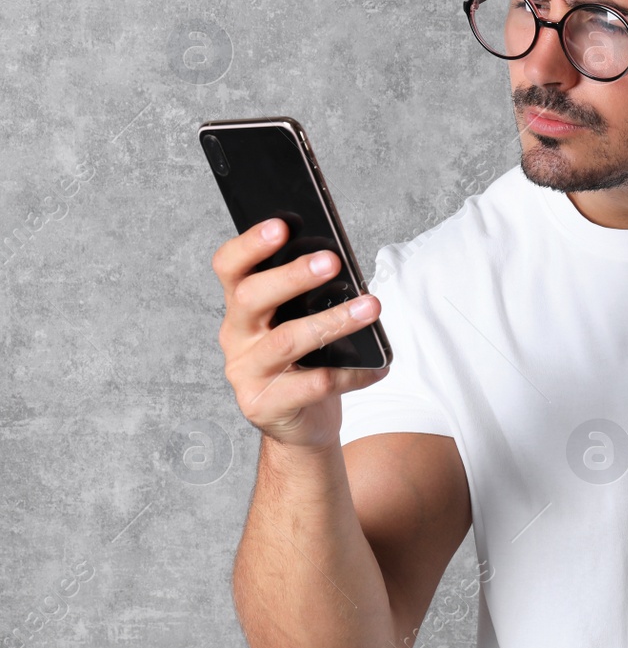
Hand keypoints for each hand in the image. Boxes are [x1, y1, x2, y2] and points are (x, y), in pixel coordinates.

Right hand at [211, 218, 388, 450]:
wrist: (301, 422)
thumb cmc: (306, 361)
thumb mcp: (302, 322)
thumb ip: (312, 297)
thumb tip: (345, 267)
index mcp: (242, 307)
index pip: (230, 268)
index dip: (250, 245)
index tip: (281, 224)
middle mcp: (236, 336)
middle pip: (251, 297)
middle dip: (292, 276)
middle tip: (332, 261)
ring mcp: (245, 373)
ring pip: (286, 340)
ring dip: (332, 321)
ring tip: (370, 307)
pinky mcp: (263, 405)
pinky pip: (313, 384)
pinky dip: (351, 373)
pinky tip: (377, 366)